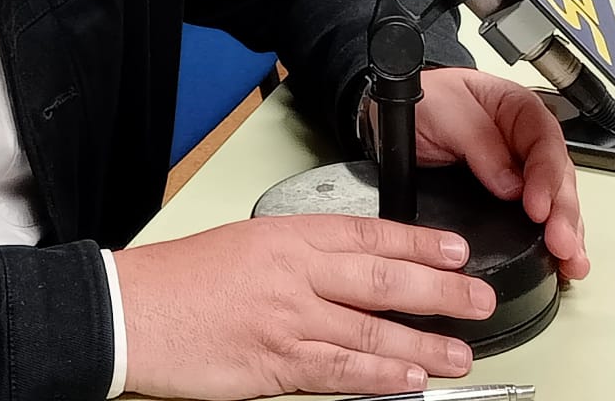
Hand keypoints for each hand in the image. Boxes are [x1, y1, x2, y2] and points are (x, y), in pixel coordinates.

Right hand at [114, 214, 494, 399]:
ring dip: (422, 345)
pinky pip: (339, 370)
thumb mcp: (248, 243)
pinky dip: (378, 375)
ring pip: (371, 331)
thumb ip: (299, 257)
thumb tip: (348, 274)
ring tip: (458, 353)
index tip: (455, 251)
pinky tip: (407, 380)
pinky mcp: (276, 364)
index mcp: (289, 236)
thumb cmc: (183, 278)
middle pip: (383, 281)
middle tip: (478, 300)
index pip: (369, 234)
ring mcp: (289, 320)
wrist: (136, 311)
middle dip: (439, 292)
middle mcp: (296, 274)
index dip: (419, 244)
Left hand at [411, 67, 588, 279]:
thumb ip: (480, 142)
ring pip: (555, 200)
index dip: (547, 176)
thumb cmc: (421, 103)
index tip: (538, 208)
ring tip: (572, 262)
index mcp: (516, 108)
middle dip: (565, 213)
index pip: (545, 140)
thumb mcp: (445, 110)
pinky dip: (548, 240)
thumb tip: (511, 185)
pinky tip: (558, 261)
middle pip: (558, 176)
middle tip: (562, 244)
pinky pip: (535, 219)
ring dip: (567, 233)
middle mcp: (523, 141)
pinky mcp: (504, 199)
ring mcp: (518, 171)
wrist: (388, 119)